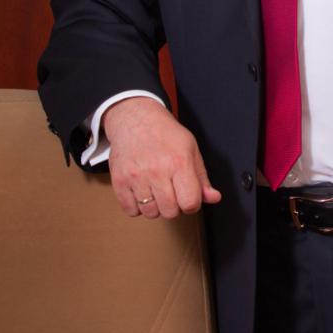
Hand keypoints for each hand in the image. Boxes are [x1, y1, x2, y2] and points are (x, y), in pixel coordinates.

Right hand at [103, 97, 221, 219]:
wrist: (135, 118)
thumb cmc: (165, 134)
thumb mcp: (191, 149)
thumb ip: (202, 178)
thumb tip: (214, 198)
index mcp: (179, 162)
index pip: (190, 203)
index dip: (191, 204)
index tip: (187, 195)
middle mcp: (157, 170)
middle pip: (170, 212)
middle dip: (173, 206)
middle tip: (170, 190)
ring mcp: (136, 176)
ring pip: (150, 213)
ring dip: (155, 206)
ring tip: (155, 188)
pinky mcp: (119, 180)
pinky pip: (130, 211)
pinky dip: (137, 206)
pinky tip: (141, 191)